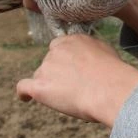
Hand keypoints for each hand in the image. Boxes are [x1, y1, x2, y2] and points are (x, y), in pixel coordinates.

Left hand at [16, 34, 137, 127]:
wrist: (110, 89)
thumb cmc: (113, 73)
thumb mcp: (105, 50)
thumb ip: (90, 49)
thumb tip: (88, 55)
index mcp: (72, 39)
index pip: (59, 47)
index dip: (64, 60)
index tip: (70, 70)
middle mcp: (56, 50)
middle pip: (49, 62)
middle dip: (57, 74)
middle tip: (74, 87)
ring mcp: (46, 68)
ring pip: (41, 77)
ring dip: (49, 85)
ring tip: (69, 97)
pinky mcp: (39, 86)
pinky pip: (23, 87)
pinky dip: (24, 93)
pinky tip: (27, 98)